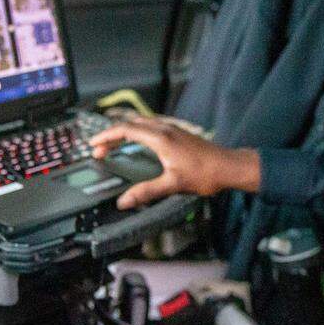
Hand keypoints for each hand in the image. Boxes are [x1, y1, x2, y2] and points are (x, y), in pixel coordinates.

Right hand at [89, 116, 259, 209]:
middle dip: (112, 135)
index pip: (126, 130)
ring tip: (113, 145)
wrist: (229, 166)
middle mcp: (166, 129)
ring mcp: (173, 130)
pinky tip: (138, 144)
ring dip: (124, 132)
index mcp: (161, 138)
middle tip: (99, 149)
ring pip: (141, 124)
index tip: (93, 145)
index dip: (106, 136)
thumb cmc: (207, 173)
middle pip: (131, 124)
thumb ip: (147, 192)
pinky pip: (151, 127)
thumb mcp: (173, 185)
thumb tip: (125, 201)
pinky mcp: (179, 134)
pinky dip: (137, 133)